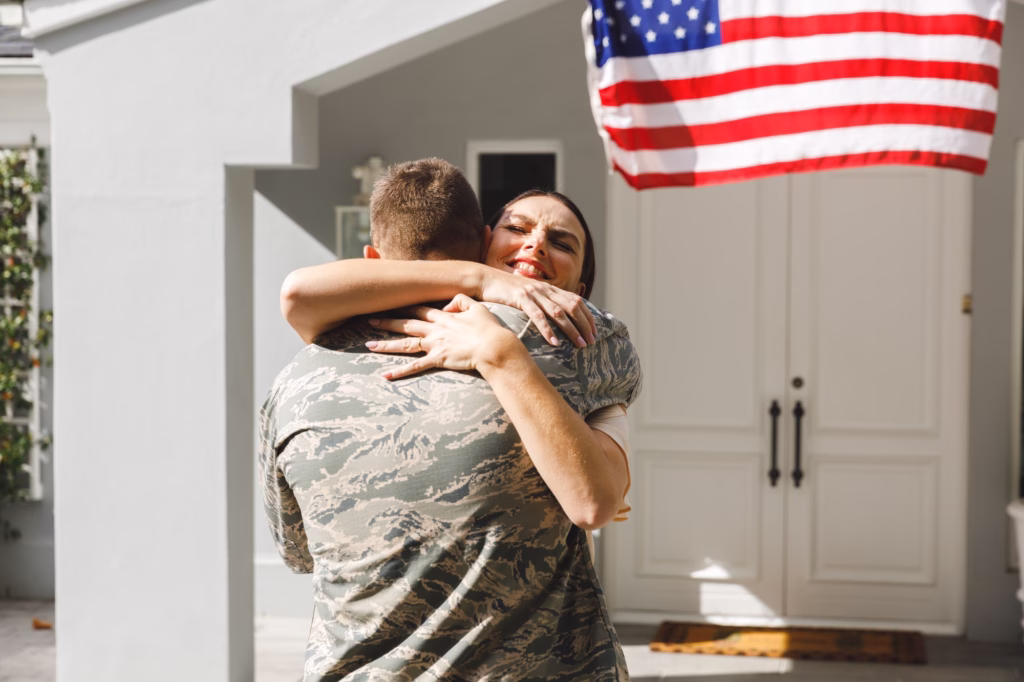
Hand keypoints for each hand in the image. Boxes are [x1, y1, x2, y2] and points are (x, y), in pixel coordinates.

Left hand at [366, 294, 522, 380]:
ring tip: (369, 345)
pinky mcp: (437, 360)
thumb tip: (447, 304)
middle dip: (386, 322)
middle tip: (369, 320)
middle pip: (406, 324)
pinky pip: (414, 367)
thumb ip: (460, 301)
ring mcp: (434, 345)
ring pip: (404, 344)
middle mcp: (435, 330)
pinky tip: (385, 375)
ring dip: (386, 345)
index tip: (389, 302)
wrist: (494, 347)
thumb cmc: (489, 329)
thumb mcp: (477, 307)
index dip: (403, 305)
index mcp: (444, 317)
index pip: (419, 308)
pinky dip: (399, 372)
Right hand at [478, 269, 596, 347]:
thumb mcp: (530, 295)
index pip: (577, 301)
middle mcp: (545, 289)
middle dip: (584, 325)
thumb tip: (556, 317)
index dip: (588, 316)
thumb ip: (543, 302)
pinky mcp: (521, 298)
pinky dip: (548, 330)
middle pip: (573, 307)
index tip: (594, 332)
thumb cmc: (507, 291)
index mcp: (550, 288)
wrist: (486, 279)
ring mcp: (534, 293)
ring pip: (559, 312)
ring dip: (572, 330)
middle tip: (592, 342)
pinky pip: (538, 316)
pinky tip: (555, 342)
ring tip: (580, 344)